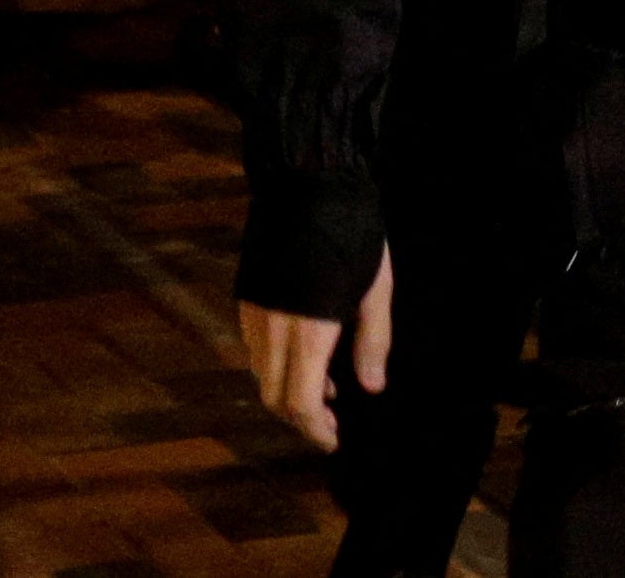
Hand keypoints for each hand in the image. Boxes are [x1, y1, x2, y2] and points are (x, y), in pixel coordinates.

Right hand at [240, 245, 391, 451]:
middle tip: (330, 425)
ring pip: (262, 375)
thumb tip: (372, 387)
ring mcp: (253, 314)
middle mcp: (271, 330)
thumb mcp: (377, 290)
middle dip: (299, 419)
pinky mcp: (247, 299)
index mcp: (307, 331)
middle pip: (273, 397)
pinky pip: (256, 350)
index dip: (314, 430)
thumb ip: (373, 342)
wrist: (307, 185)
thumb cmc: (351, 234)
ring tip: (327, 390)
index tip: (333, 441)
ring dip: (288, 392)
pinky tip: (307, 357)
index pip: (298, 403)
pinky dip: (278, 366)